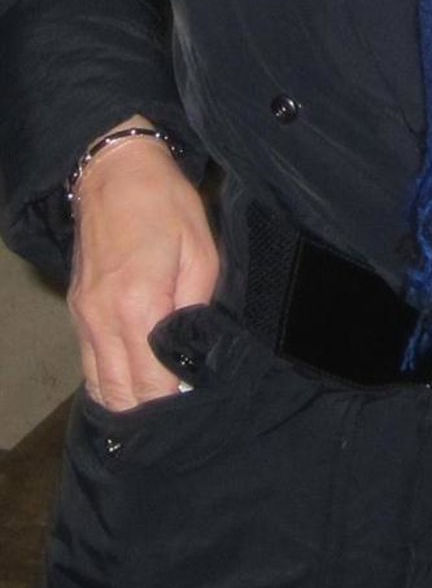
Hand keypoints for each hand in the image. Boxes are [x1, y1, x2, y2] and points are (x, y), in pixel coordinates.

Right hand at [67, 121, 218, 409]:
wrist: (115, 176)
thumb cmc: (167, 207)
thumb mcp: (200, 251)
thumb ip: (195, 307)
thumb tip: (192, 354)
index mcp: (138, 305)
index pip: (150, 381)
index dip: (172, 399)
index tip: (195, 402)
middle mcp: (102, 320)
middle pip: (119, 393)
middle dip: (149, 410)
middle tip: (180, 411)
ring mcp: (84, 318)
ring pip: (99, 385)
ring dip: (127, 400)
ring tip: (159, 403)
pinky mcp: (77, 311)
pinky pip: (89, 364)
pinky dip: (109, 381)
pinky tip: (135, 381)